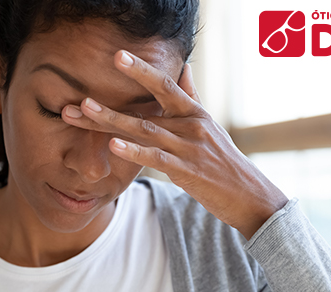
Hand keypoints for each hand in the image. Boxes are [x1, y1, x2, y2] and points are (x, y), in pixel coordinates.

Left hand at [61, 50, 288, 239]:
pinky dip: (135, 151)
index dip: (140, 71)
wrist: (249, 195)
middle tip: (81, 96)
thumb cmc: (224, 161)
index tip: (118, 57)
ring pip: (145, 131)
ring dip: (112, 122)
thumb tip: (185, 67)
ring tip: (85, 111)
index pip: (164, 85)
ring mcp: (188, 148)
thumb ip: (192, 97)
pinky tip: (113, 145)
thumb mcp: (210, 125)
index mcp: (193, 112)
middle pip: (144, 111)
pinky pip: (156, 159)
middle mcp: (190, 125)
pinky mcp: (187, 171)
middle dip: (111, 103)